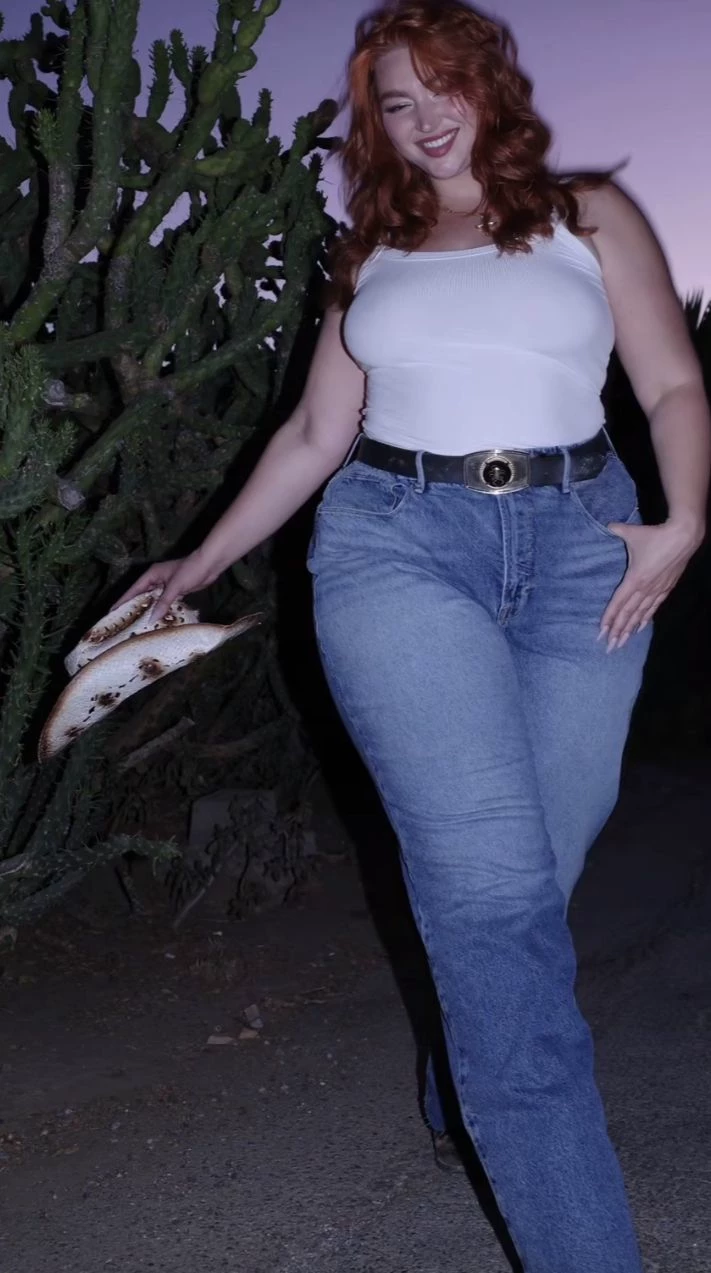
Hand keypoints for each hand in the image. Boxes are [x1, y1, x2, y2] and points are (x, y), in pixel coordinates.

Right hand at [113, 548, 226, 621]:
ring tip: (138, 625)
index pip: (133, 591)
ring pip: (153, 600)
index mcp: (151, 575)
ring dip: (147, 611)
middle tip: (123, 623)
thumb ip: (163, 602)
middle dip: (133, 608)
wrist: (210, 564)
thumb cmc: (191, 570)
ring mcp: (165, 585)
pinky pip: (164, 602)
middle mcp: (156, 580)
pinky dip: (160, 610)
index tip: (112, 612)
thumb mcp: (175, 587)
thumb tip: (151, 618)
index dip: (122, 602)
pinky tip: (157, 620)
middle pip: (141, 596)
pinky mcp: (175, 591)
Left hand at [600, 519, 703, 650]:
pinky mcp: (666, 588)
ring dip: (630, 630)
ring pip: (641, 614)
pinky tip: (640, 628)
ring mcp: (657, 590)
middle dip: (618, 632)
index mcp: (634, 578)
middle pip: (628, 614)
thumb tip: (608, 525)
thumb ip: (617, 530)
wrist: (684, 536)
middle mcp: (645, 589)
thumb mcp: (632, 533)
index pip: (618, 603)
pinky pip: (653, 607)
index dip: (609, 618)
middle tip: (609, 647)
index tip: (601, 632)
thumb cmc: (656, 535)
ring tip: (622, 643)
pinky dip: (645, 619)